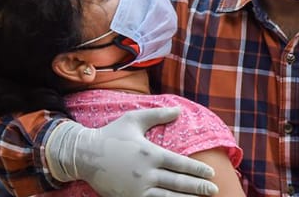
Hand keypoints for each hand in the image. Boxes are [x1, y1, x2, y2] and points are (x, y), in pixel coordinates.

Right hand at [46, 107, 218, 195]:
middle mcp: (146, 173)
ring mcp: (137, 189)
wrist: (84, 155)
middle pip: (178, 183)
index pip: (180, 164)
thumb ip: (157, 115)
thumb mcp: (134, 119)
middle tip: (214, 189)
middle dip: (198, 186)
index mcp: (150, 153)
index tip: (211, 172)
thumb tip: (178, 110)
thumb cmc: (111, 134)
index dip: (197, 169)